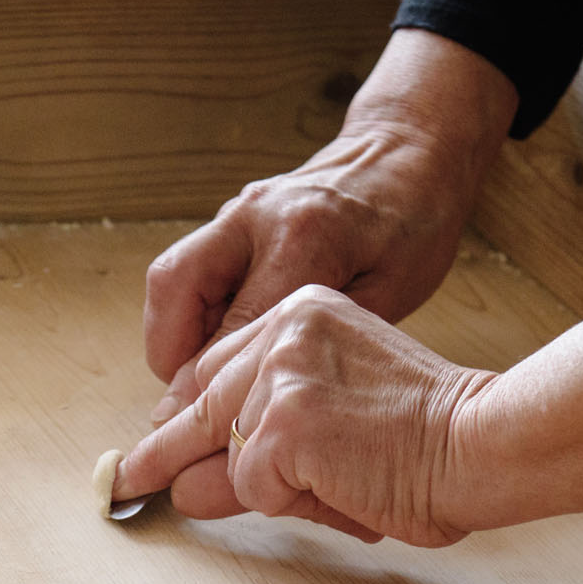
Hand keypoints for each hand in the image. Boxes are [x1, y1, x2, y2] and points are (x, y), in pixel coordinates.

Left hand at [121, 286, 494, 546]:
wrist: (483, 441)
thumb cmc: (431, 436)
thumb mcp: (338, 416)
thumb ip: (266, 438)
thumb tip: (187, 488)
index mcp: (303, 311)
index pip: (217, 366)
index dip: (188, 414)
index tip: (154, 440)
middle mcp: (283, 327)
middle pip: (197, 404)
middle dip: (164, 455)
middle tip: (123, 484)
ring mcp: (279, 372)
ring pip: (222, 454)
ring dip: (264, 488)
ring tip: (341, 480)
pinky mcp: (281, 422)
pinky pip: (250, 487)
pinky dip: (290, 502)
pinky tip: (344, 484)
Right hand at [143, 30, 518, 422]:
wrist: (409, 149)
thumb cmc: (413, 224)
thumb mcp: (389, 294)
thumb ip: (322, 342)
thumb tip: (262, 405)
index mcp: (305, 237)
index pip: (232, 327)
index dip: (210, 388)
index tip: (200, 433)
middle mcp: (256, 216)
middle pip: (173, 287)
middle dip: (169, 355)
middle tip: (188, 403)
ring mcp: (237, 209)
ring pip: (169, 277)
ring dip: (173, 334)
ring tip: (202, 379)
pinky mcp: (232, 214)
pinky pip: (188, 268)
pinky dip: (190, 313)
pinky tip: (219, 346)